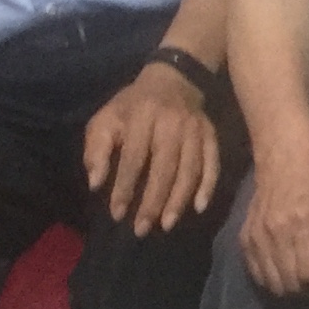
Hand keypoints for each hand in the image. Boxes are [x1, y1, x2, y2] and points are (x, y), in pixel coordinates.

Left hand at [83, 61, 222, 235]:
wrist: (173, 79)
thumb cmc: (133, 105)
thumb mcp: (106, 118)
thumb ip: (97, 149)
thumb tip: (95, 183)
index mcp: (142, 117)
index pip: (134, 158)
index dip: (124, 187)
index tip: (116, 213)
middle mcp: (172, 124)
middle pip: (165, 168)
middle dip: (153, 202)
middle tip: (141, 229)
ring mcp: (195, 130)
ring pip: (190, 170)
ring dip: (178, 200)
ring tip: (167, 225)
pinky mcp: (211, 136)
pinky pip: (212, 164)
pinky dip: (208, 187)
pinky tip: (199, 208)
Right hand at [239, 121, 308, 298]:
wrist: (284, 161)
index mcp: (306, 226)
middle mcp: (277, 234)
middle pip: (292, 285)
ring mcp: (257, 237)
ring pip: (274, 284)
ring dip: (293, 288)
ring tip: (305, 274)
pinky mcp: (244, 239)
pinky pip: (257, 275)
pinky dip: (273, 279)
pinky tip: (286, 268)